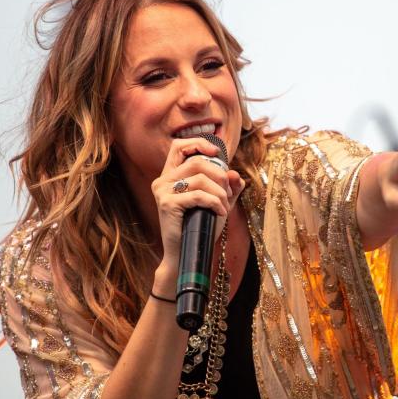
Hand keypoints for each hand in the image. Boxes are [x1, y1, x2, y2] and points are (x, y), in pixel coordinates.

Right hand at [149, 137, 244, 268]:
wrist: (186, 255)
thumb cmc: (200, 228)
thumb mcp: (218, 203)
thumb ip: (228, 187)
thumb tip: (234, 174)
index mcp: (170, 176)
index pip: (179, 146)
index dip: (199, 144)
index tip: (217, 154)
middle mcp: (163, 180)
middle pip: (196, 162)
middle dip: (219, 175)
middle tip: (227, 193)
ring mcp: (163, 191)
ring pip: (200, 178)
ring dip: (220, 193)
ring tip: (225, 206)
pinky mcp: (167, 204)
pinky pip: (198, 195)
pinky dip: (215, 202)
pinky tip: (221, 212)